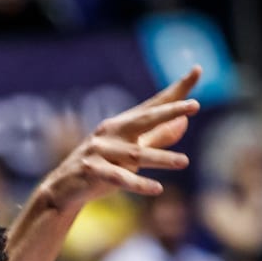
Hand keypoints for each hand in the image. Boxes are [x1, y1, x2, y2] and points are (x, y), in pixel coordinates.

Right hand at [36, 68, 201, 213]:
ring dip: (161, 158)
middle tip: (194, 106)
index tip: (198, 70)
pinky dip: (138, 183)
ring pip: (135, 154)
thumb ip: (156, 138)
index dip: (176, 90)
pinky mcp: (91, 171)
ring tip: (184, 162)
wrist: (63, 190)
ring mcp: (99, 150)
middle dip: (169, 111)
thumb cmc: (102, 169)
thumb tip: (183, 123)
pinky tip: (157, 189)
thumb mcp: (131, 152)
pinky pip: (119, 178)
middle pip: (144, 119)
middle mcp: (111, 132)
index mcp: (122, 124)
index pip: (154, 104)